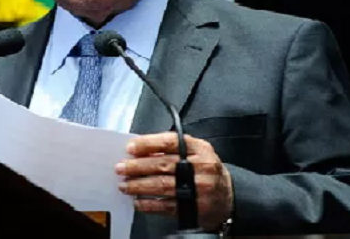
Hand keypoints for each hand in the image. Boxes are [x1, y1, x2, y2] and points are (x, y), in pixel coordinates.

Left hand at [115, 132, 233, 230]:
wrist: (228, 196)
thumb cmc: (205, 170)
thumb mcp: (196, 152)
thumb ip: (172, 148)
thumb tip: (140, 150)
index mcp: (200, 149)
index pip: (170, 142)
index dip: (148, 144)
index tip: (131, 148)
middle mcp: (201, 167)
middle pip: (163, 164)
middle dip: (138, 167)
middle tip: (121, 168)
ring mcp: (198, 188)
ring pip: (162, 185)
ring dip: (139, 186)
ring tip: (125, 185)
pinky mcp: (195, 208)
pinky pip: (167, 206)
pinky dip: (149, 205)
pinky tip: (138, 202)